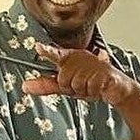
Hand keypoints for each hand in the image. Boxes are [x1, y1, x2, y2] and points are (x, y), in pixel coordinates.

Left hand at [22, 42, 136, 105]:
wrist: (115, 88)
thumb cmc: (90, 83)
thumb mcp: (66, 85)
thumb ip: (46, 85)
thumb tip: (24, 86)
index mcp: (69, 57)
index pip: (55, 55)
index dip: (47, 51)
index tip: (38, 47)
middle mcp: (80, 58)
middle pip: (63, 79)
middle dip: (71, 88)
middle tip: (81, 86)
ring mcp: (92, 64)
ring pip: (76, 85)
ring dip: (83, 91)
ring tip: (91, 86)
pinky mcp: (104, 73)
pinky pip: (90, 88)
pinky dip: (93, 93)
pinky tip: (99, 88)